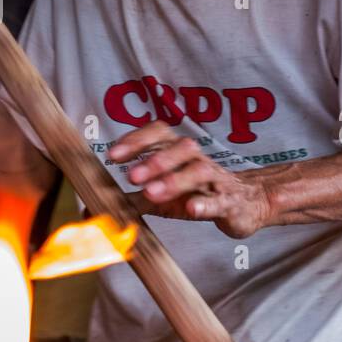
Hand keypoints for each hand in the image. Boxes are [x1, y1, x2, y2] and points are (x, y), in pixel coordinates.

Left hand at [109, 122, 272, 238]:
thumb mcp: (163, 196)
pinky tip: (191, 208)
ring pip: (198, 171)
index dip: (136, 140)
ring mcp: (216, 181)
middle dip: (154, 160)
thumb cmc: (199, 194)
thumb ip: (133, 198)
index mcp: (180, 153)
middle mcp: (198, 160)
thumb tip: (95, 206)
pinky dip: (205, 203)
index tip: (112, 156)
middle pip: (180, 148)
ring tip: (152, 193)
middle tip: (130, 176)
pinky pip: (219, 200)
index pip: (160, 133)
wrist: (246, 204)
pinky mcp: (230, 203)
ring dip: (174, 180)